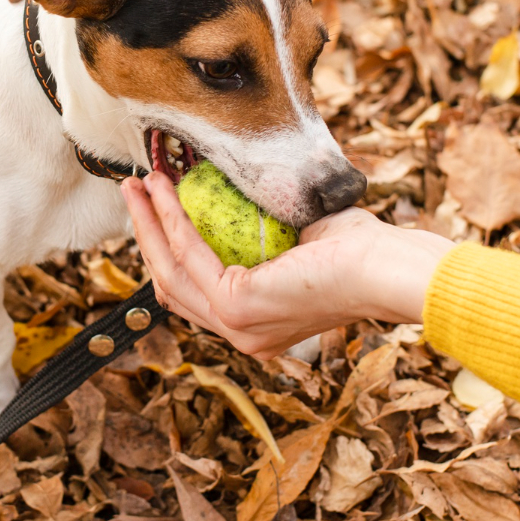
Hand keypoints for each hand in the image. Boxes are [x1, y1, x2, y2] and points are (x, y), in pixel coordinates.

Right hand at [121, 173, 454, 357]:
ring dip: (149, 224)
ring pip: (171, 272)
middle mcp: (243, 335)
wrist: (386, 266)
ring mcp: (238, 326)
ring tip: (137, 186)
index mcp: (257, 326)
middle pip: (172, 284)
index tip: (156, 208)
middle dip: (146, 234)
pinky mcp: (239, 306)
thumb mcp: (296, 240)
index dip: (168, 250)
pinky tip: (166, 192)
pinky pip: (192, 255)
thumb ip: (261, 233)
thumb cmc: (359, 251)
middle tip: (133, 192)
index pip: (196, 293)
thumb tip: (231, 198)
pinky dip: (173, 220)